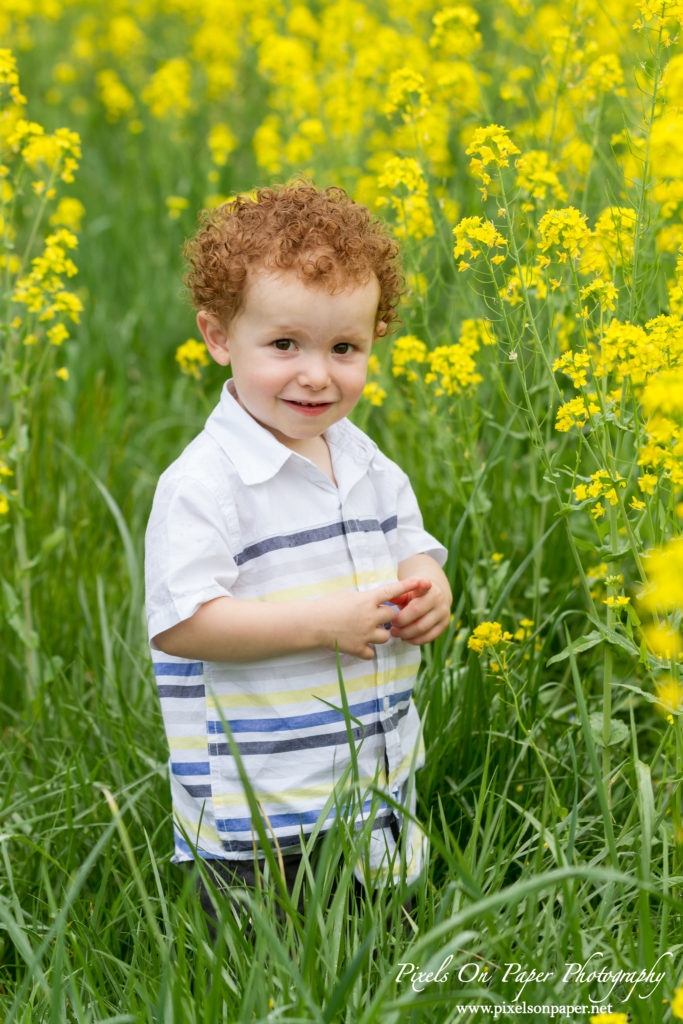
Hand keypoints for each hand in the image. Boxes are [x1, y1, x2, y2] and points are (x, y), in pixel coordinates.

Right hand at [317, 577, 432, 659]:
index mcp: (366, 600)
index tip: (425, 582)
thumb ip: (366, 600)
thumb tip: (377, 604)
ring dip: (379, 633)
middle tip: (371, 615)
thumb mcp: (348, 596)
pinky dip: (367, 649)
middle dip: (385, 616)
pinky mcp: (359, 649)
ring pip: (386, 636)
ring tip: (363, 630)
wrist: (311, 624)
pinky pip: (372, 652)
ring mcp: (365, 634)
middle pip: (392, 616)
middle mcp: (369, 617)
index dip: (410, 586)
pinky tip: (357, 643)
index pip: (393, 591)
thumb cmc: (326, 606)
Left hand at [389, 576, 450, 645]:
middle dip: (401, 623)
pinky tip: (406, 638)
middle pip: (417, 613)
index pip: (424, 586)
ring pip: (422, 629)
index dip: (422, 585)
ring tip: (396, 633)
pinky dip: (415, 640)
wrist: (435, 597)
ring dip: (406, 634)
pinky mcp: (444, 625)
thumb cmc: (415, 594)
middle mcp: (438, 599)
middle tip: (391, 627)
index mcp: (427, 588)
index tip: (423, 584)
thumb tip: (387, 599)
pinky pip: (429, 637)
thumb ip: (397, 595)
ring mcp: (443, 612)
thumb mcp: (407, 590)